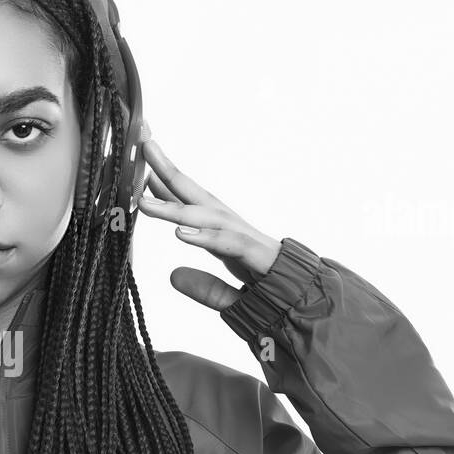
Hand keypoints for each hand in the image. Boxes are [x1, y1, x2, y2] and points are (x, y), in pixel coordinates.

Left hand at [135, 138, 280, 310]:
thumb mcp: (229, 296)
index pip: (192, 205)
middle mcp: (234, 230)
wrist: (313, 307)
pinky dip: (205, 237)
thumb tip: (173, 276)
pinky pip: (230, 244)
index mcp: (225, 235)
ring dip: (175, 208)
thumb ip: (204, 287)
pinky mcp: (260, 258)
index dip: (166, 184)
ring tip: (144, 202)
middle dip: (170, 170)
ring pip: (208, 218)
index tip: (140, 166)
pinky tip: (180, 233)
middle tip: (144, 146)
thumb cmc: (274, 298)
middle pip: (197, 196)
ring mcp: (248, 240)